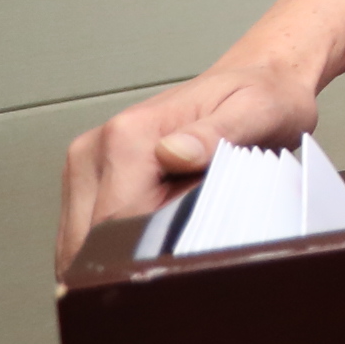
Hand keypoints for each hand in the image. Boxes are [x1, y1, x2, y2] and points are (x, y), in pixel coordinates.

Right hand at [58, 61, 320, 274]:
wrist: (257, 83)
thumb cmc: (258, 101)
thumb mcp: (255, 114)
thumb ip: (215, 135)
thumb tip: (174, 154)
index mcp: (126, 135)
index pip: (111, 225)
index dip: (144, 254)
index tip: (182, 260)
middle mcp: (94, 149)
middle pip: (91, 242)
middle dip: (133, 258)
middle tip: (188, 242)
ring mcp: (87, 167)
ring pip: (86, 244)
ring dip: (127, 252)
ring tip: (179, 225)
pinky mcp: (90, 182)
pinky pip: (93, 234)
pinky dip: (123, 244)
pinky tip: (162, 227)